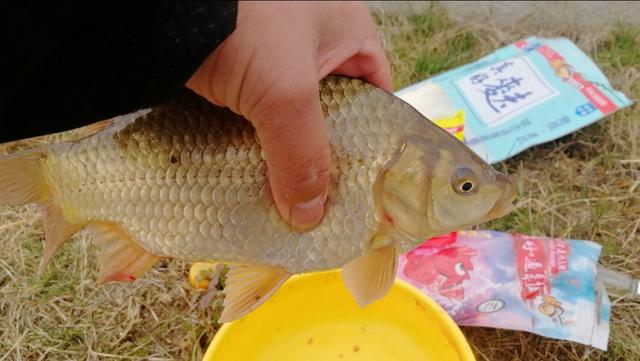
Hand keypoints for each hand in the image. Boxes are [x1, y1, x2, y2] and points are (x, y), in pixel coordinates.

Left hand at [186, 1, 391, 230]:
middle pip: (326, 113)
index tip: (358, 180)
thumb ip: (303, 154)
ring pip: (284, 117)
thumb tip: (309, 214)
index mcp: (345, 29)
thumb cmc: (240, 21)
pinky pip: (249, 113)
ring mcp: (267, 53)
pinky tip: (242, 171)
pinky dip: (246, 141)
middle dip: (317, 154)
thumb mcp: (285, 91)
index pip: (374, 93)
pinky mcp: (231, 67)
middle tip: (315, 197)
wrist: (155, 6)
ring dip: (278, 152)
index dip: (370, 137)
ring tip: (278, 196)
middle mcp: (310, 41)